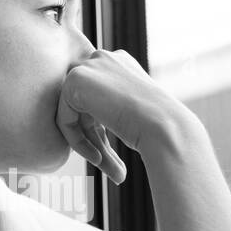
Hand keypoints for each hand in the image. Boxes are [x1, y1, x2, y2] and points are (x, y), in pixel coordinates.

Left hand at [56, 48, 189, 183]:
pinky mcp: (75, 81)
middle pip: (83, 107)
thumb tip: (86, 125)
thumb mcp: (133, 113)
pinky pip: (65, 119)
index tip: (111, 157)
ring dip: (88, 145)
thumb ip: (109, 111)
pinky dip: (77, 142)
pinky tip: (97, 157)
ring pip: (74, 115)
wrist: (165, 127)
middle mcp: (103, 58)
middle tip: (114, 170)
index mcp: (120, 63)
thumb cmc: (159, 127)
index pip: (97, 99)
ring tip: (112, 172)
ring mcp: (89, 66)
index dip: (100, 131)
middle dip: (94, 140)